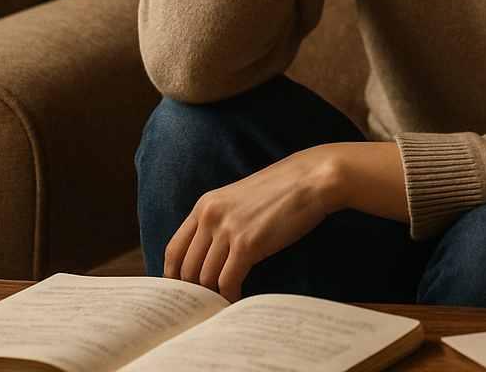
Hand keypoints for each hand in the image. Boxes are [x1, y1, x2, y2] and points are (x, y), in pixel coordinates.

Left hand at [164, 147, 336, 301]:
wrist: (312, 179)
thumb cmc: (282, 191)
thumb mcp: (239, 200)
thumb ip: (220, 222)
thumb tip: (210, 257)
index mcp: (205, 205)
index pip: (174, 249)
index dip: (173, 276)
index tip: (181, 292)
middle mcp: (210, 216)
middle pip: (187, 268)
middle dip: (193, 292)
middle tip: (203, 307)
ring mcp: (227, 230)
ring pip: (205, 278)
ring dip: (212, 297)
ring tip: (222, 307)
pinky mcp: (247, 244)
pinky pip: (228, 281)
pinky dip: (230, 296)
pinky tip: (237, 300)